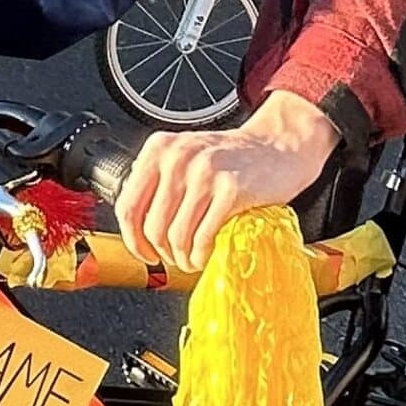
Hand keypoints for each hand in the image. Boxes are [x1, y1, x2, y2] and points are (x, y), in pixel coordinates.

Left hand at [119, 91, 340, 275]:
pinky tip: (207, 254)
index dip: (134, 239)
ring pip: (176, 235)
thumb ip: (159, 183)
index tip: (145, 252)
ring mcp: (206, 172)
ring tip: (193, 259)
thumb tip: (137, 228)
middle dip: (164, 252)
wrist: (277, 146)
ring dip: (183, 258)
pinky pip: (203, 236)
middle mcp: (179, 157)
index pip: (128, 205)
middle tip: (176, 258)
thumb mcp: (186, 158)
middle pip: (152, 226)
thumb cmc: (231, 159)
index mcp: (160, 148)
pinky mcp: (231, 189)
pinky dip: (202, 254)